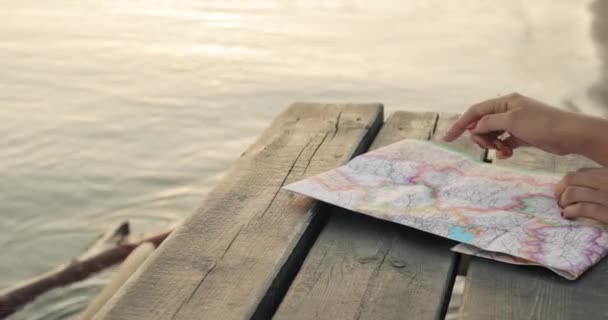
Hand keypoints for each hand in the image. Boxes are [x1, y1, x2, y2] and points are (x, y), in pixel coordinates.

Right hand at [442, 93, 604, 160]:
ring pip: (491, 135)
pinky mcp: (521, 136)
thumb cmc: (542, 124)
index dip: (460, 124)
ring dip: (492, 144)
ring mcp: (514, 123)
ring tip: (502, 151)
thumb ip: (488, 122)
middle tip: (489, 146)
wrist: (570, 135)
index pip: (475, 111)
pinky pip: (503, 142)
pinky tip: (506, 155)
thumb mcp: (511, 121)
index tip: (448, 139)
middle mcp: (508, 110)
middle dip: (481, 137)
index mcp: (504, 102)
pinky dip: (501, 149)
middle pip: (482, 124)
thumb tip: (473, 126)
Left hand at [554, 168, 607, 223]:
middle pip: (571, 179)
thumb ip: (599, 182)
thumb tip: (571, 187)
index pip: (582, 172)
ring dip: (563, 201)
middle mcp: (607, 181)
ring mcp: (607, 197)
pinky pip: (581, 208)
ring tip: (564, 208)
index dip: (569, 182)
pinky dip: (570, 211)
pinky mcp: (607, 213)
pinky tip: (568, 215)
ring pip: (572, 193)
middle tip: (559, 201)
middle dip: (560, 190)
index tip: (565, 191)